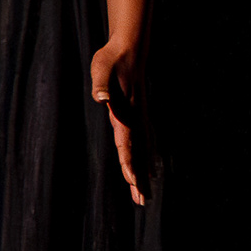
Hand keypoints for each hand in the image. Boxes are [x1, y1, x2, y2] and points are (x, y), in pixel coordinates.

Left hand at [90, 41, 148, 207]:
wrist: (129, 49)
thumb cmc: (111, 58)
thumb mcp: (101, 67)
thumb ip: (100, 83)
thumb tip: (100, 97)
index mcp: (125, 112)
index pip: (127, 143)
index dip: (130, 163)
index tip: (134, 182)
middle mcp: (135, 119)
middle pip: (138, 154)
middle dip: (139, 179)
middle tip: (142, 201)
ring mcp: (138, 119)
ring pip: (142, 153)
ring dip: (144, 175)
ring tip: (145, 196)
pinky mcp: (137, 117)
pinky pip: (144, 145)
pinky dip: (146, 161)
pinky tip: (150, 171)